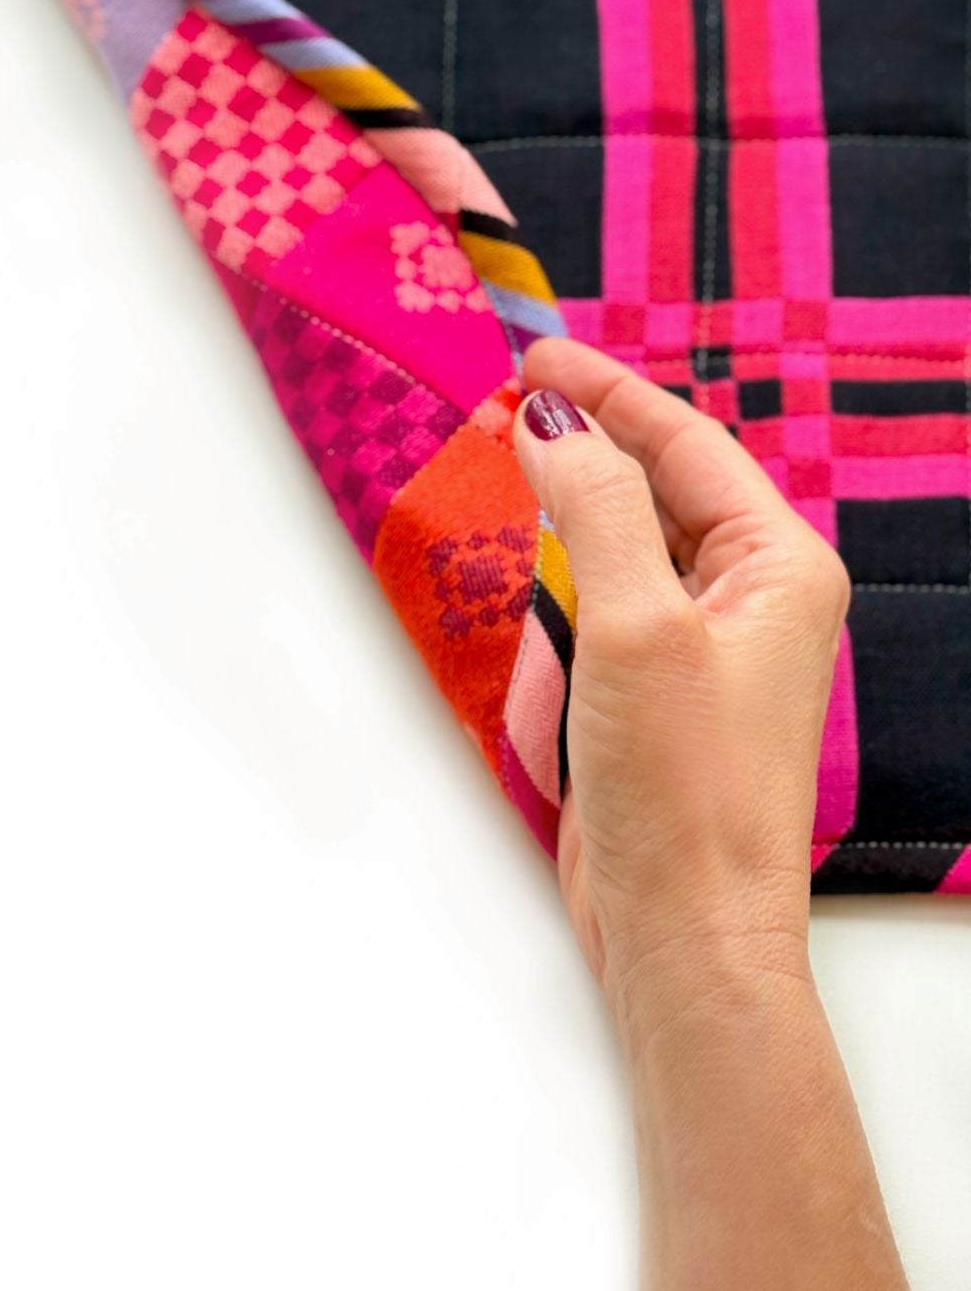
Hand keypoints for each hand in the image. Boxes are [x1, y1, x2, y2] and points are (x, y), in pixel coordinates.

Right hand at [512, 338, 850, 1044]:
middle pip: (665, 484)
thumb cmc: (682, 788)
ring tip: (513, 457)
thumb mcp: (636, 627)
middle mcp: (753, 598)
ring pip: (633, 541)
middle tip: (511, 398)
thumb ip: (597, 510)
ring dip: (574, 501)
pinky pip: (611, 601)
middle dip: (591, 438)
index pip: (689, 445)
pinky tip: (527, 556)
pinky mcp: (660, 694)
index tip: (534, 358)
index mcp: (779, 567)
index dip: (609, 393)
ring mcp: (707, 648)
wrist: (686, 932)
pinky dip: (565, 570)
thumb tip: (556, 425)